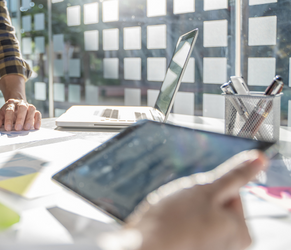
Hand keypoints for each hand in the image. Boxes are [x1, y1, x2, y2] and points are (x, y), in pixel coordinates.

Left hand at [0, 99, 41, 130]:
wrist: (15, 105)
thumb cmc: (6, 112)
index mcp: (10, 105)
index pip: (9, 110)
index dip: (8, 119)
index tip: (7, 128)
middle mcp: (20, 104)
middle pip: (22, 108)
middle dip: (20, 118)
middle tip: (18, 128)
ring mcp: (28, 107)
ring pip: (31, 110)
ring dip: (29, 119)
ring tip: (27, 128)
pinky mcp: (34, 111)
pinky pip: (38, 114)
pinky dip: (38, 120)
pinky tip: (36, 127)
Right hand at [101, 150, 267, 249]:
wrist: (143, 247)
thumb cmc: (173, 222)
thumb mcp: (206, 190)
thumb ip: (234, 175)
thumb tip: (259, 159)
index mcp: (242, 232)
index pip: (233, 192)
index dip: (210, 188)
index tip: (195, 197)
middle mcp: (231, 246)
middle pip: (218, 207)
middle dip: (199, 202)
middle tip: (182, 208)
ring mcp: (212, 249)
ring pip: (201, 217)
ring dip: (187, 213)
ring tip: (174, 219)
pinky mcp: (194, 249)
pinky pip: (189, 230)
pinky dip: (180, 226)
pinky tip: (170, 228)